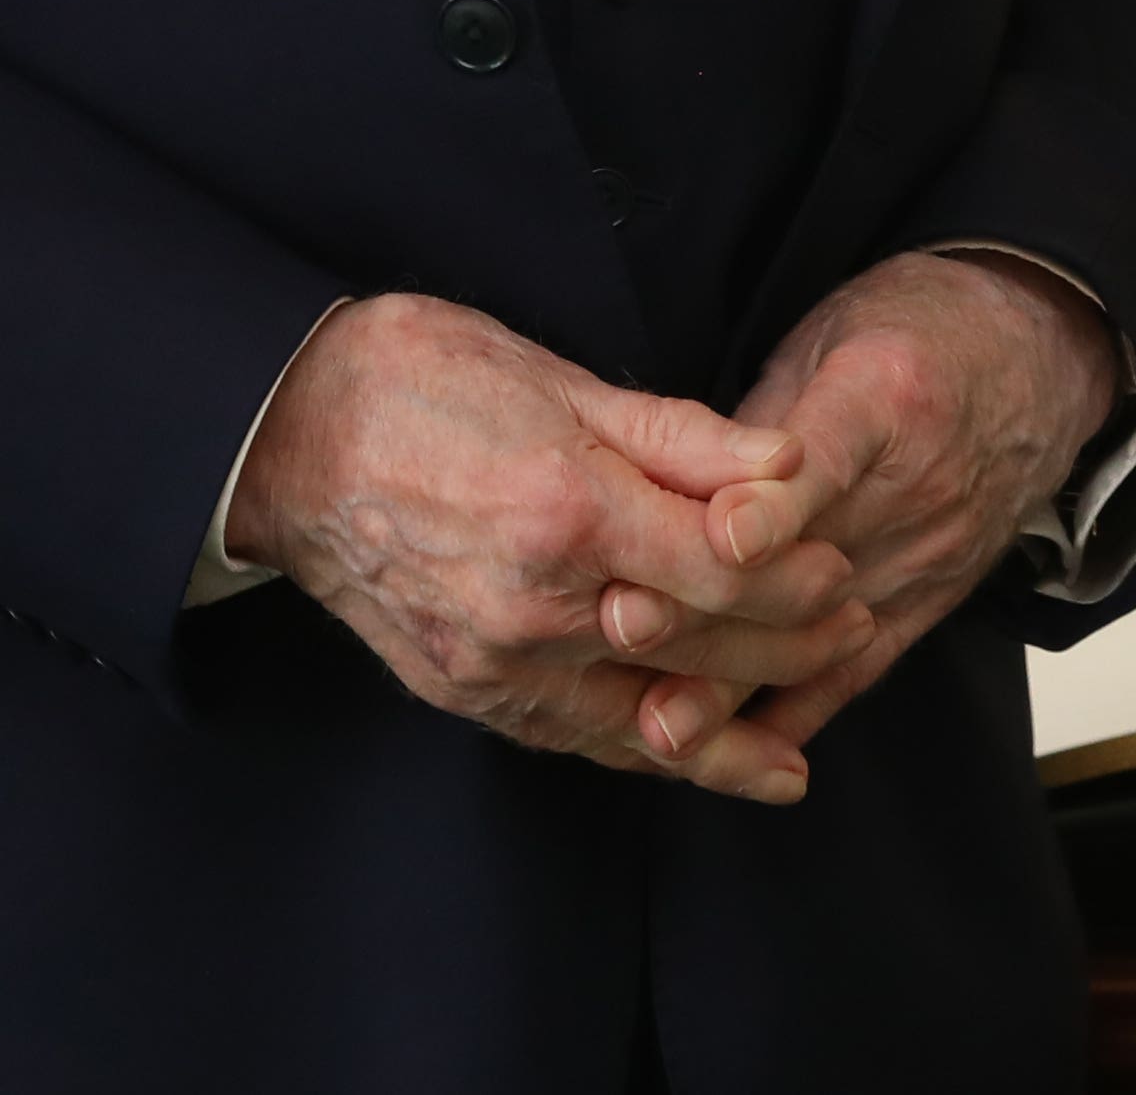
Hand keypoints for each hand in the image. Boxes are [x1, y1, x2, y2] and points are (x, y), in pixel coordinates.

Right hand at [224, 291, 836, 798]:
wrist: (284, 436)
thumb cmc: (421, 380)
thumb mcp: (559, 378)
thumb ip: (680, 437)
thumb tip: (784, 466)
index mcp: (567, 510)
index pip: (721, 568)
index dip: (794, 577)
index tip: (840, 568)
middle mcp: (532, 603)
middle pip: (694, 648)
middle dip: (785, 645)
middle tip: (851, 629)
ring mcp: (492, 660)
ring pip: (638, 716)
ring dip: (728, 722)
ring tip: (794, 727)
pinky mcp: (463, 689)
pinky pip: (572, 737)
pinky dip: (641, 749)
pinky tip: (691, 756)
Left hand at [598, 249, 1125, 778]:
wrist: (1037, 362)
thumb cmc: (917, 333)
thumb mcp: (834, 336)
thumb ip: (757, 425)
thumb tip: (673, 494)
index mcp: (889, 393)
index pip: (827, 454)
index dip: (772, 501)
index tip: (717, 538)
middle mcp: (918, 482)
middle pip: (808, 559)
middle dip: (712, 601)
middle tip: (625, 626)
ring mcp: (930, 552)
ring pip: (823, 632)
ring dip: (737, 680)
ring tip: (657, 722)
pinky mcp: (931, 601)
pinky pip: (857, 670)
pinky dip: (792, 716)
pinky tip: (727, 755)